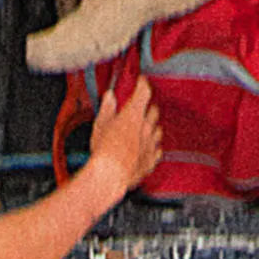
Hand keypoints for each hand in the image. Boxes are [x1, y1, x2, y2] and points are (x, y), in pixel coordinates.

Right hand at [89, 77, 161, 195]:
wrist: (110, 177)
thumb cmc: (104, 151)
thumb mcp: (100, 125)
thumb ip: (107, 109)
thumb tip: (109, 96)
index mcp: (133, 114)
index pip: (144, 92)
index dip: (143, 85)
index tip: (141, 82)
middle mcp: (146, 127)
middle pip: (154, 111)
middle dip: (148, 107)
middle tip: (141, 107)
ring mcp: (150, 145)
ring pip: (158, 130)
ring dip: (152, 127)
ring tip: (145, 128)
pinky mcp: (150, 162)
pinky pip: (157, 151)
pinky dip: (154, 148)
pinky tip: (149, 149)